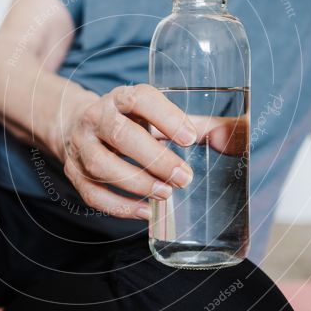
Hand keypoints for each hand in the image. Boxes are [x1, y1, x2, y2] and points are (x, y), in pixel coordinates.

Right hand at [57, 84, 197, 219]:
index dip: (166, 118)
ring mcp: (81, 146)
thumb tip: (236, 139)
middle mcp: (96, 117)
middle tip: (184, 177)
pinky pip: (93, 194)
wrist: (76, 125)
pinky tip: (146, 212)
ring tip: (166, 194)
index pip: (140, 99)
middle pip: (120, 135)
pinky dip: (120, 206)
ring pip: (102, 165)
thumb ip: (200, 126)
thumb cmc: (130, 122)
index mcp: (122, 98)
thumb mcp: (160, 115)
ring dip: (137, 183)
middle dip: (154, 158)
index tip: (191, 139)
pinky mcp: (74, 174)